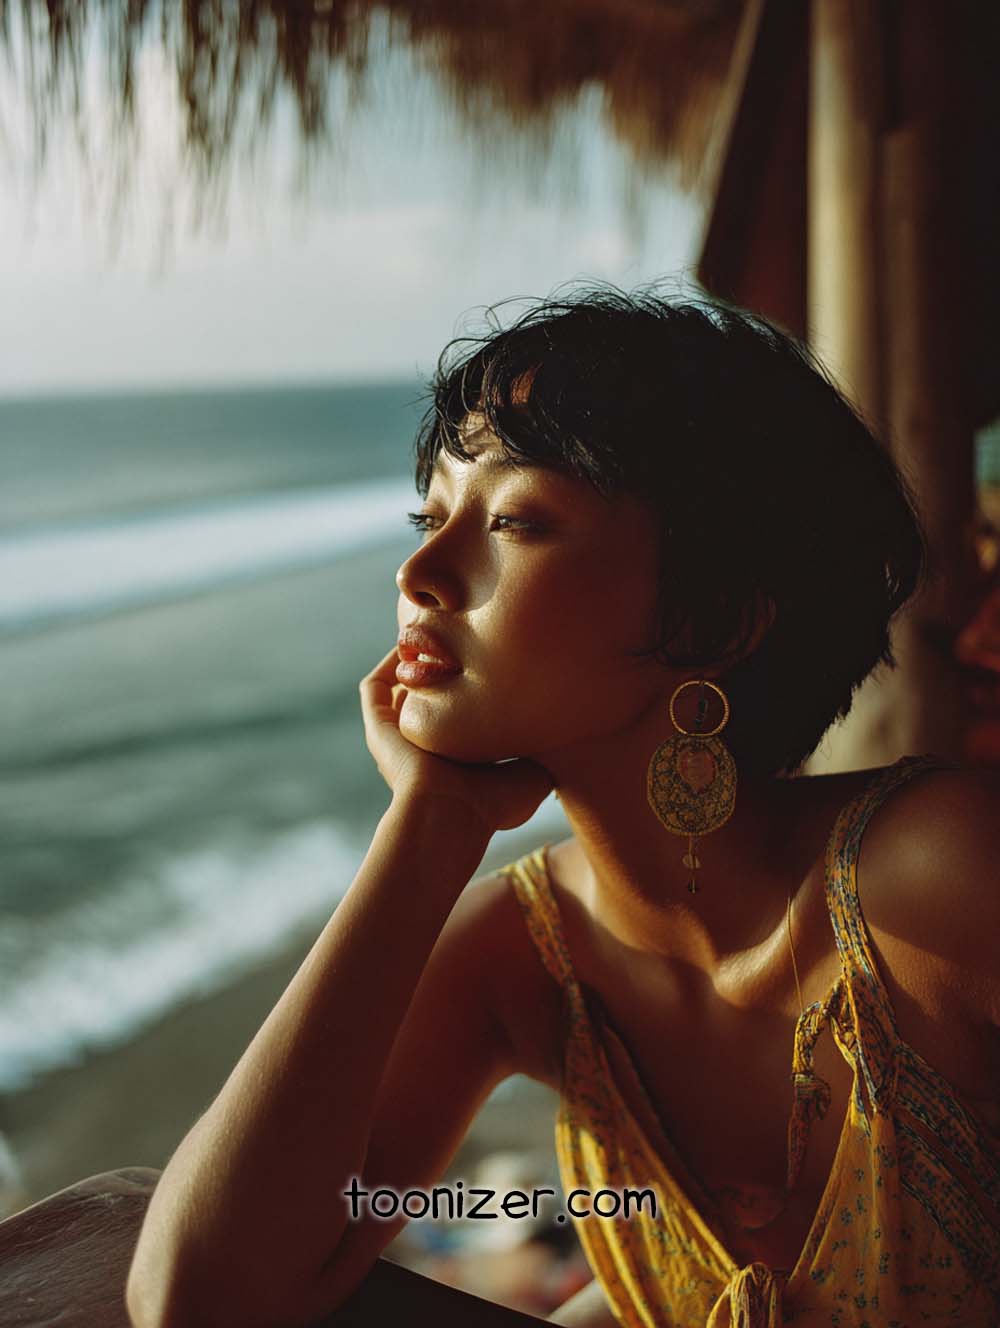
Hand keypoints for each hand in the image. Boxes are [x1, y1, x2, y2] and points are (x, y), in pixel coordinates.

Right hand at [359, 645, 554, 834]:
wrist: (451, 814)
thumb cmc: (496, 801)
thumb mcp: (533, 773)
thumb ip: (546, 747)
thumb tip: (572, 729)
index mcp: (458, 755)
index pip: (460, 712)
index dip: (475, 684)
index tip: (498, 657)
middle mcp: (425, 744)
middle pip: (428, 695)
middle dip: (441, 665)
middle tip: (462, 635)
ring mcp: (398, 736)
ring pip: (399, 687)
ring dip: (413, 660)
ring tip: (434, 630)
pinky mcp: (379, 728)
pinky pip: (374, 688)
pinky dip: (388, 664)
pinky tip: (411, 643)